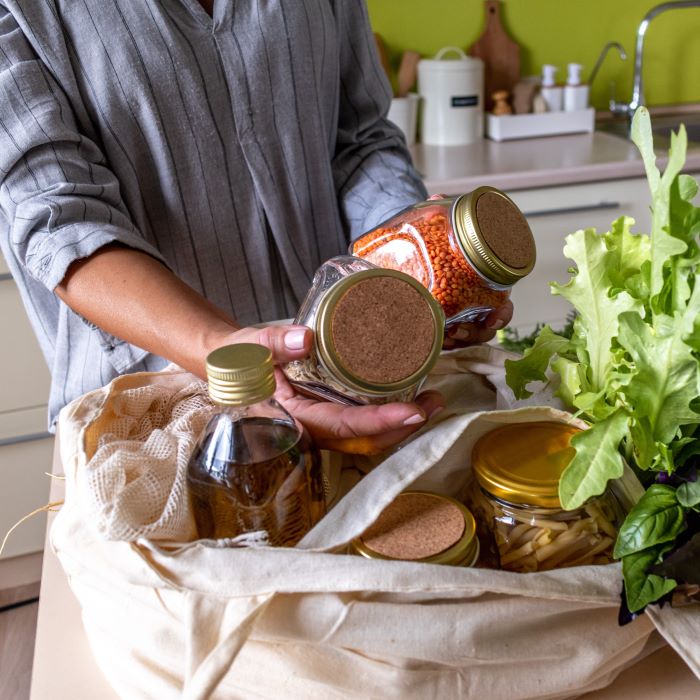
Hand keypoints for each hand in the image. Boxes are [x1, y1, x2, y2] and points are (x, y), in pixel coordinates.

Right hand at [220, 324, 444, 454]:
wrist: (228, 367)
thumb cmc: (234, 361)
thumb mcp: (246, 349)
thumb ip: (270, 343)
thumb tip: (305, 339)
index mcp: (292, 420)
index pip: (344, 426)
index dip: (380, 422)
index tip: (413, 413)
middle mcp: (310, 430)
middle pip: (364, 440)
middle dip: (402, 427)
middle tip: (434, 402)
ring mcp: (319, 425)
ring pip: (365, 436)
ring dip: (400, 424)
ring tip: (431, 400)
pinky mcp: (325, 414)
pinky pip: (360, 424)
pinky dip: (386, 416)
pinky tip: (405, 397)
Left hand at [426, 194, 513, 348]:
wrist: (412, 248)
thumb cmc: (435, 240)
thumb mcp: (439, 226)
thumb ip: (440, 212)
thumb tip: (435, 197)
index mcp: (483, 285)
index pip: (501, 308)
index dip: (501, 316)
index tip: (494, 317)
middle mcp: (472, 304)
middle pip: (482, 330)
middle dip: (474, 335)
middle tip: (459, 331)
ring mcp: (454, 316)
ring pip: (461, 338)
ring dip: (454, 342)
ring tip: (442, 336)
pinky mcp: (435, 322)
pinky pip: (441, 341)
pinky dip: (436, 343)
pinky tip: (426, 339)